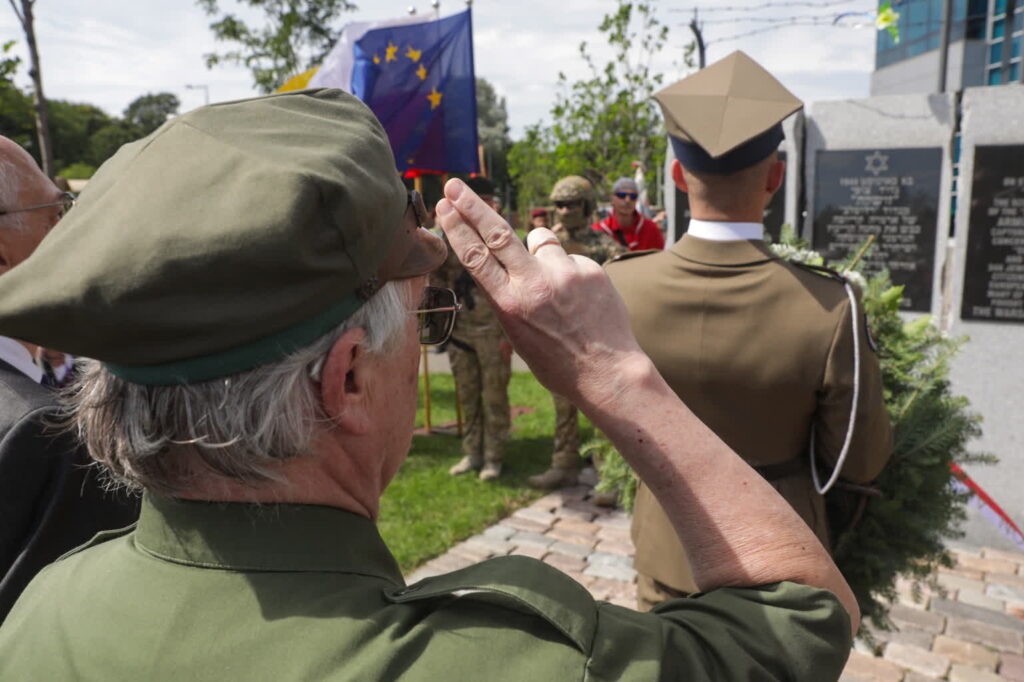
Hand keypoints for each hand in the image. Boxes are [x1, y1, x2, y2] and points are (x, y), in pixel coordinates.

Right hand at [435, 179, 645, 405]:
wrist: (607, 372)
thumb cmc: (557, 360)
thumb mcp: (518, 333)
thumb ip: (509, 294)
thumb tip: (505, 258)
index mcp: (510, 305)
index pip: (476, 257)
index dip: (457, 227)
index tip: (444, 205)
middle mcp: (534, 284)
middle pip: (497, 232)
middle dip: (472, 205)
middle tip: (455, 183)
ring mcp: (564, 273)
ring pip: (540, 240)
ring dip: (539, 253)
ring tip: (556, 288)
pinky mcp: (590, 269)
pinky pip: (570, 258)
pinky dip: (569, 272)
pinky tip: (580, 299)